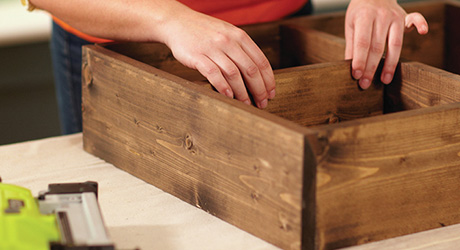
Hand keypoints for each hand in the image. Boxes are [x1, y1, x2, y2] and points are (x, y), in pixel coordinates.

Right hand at [160, 7, 274, 107]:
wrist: (177, 22)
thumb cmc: (204, 31)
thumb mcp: (227, 33)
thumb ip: (242, 49)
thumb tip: (257, 72)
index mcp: (239, 36)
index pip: (261, 61)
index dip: (268, 80)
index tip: (271, 93)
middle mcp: (228, 41)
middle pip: (250, 69)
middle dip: (259, 89)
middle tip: (262, 103)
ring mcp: (213, 48)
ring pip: (234, 74)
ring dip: (242, 92)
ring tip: (246, 104)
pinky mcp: (197, 56)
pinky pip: (213, 74)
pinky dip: (223, 87)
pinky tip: (228, 96)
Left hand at [345, 0, 427, 88]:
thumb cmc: (360, 12)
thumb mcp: (350, 25)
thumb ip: (351, 45)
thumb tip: (349, 66)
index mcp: (364, 17)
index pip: (362, 43)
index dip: (360, 61)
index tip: (356, 75)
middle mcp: (381, 16)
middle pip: (377, 47)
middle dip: (371, 68)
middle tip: (365, 84)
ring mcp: (395, 16)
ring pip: (395, 44)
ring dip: (390, 64)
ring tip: (385, 80)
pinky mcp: (405, 16)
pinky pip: (416, 19)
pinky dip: (421, 24)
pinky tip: (423, 32)